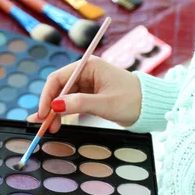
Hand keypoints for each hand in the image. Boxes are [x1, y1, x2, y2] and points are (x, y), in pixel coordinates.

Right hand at [27, 56, 141, 132]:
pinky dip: (64, 113)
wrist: (151, 106)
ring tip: (50, 128)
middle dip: (49, 106)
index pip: (58, 78)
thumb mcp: (105, 104)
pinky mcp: (91, 95)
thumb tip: (56, 106)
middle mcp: (86, 72)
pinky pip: (72, 102)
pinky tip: (58, 123)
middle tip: (43, 125)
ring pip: (64, 97)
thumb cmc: (133, 100)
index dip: (47, 96)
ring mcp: (88, 83)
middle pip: (58, 88)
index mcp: (89, 66)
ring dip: (55, 111)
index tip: (43, 113)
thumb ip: (79, 104)